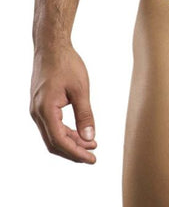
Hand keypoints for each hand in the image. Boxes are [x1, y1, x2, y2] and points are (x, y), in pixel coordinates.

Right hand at [30, 43, 96, 163]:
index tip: (92, 159)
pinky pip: (51, 126)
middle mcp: (37, 113)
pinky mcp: (40, 106)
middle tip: (93, 155)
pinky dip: (65, 132)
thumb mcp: (80, 89)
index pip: (60, 141)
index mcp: (46, 109)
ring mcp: (36, 110)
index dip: (76, 153)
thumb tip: (90, 137)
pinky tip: (80, 133)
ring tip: (91, 144)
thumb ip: (85, 115)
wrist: (51, 47)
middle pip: (54, 143)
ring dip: (71, 142)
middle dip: (74, 151)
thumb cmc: (66, 64)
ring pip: (52, 136)